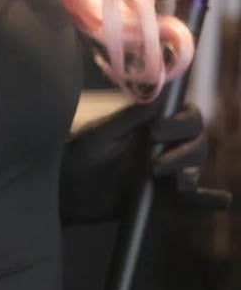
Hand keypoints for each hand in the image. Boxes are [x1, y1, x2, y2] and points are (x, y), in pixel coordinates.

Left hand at [59, 97, 231, 223]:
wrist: (67, 189)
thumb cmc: (81, 152)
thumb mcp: (104, 132)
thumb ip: (133, 115)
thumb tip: (161, 89)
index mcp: (152, 123)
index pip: (186, 114)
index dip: (181, 121)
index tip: (157, 130)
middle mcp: (165, 144)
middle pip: (197, 139)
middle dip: (184, 148)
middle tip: (153, 160)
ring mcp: (167, 171)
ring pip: (197, 164)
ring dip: (186, 169)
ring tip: (158, 175)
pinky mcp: (165, 197)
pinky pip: (193, 200)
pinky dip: (208, 200)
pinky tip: (223, 200)